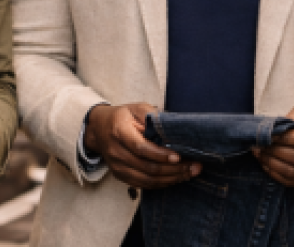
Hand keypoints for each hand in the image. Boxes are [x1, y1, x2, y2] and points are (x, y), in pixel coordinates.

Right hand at [84, 103, 199, 188]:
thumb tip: (173, 128)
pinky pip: (143, 185)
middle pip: (147, 167)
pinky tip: (176, 178)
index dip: (160, 155)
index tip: (179, 157)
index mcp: (119, 132)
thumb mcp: (136, 108)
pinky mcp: (120, 176)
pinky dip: (161, 183)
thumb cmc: (122, 117)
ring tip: (189, 174)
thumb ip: (153, 116)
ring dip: (171, 179)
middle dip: (173, 169)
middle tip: (194, 166)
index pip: (141, 148)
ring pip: (146, 180)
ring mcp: (117, 166)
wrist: (99, 129)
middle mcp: (116, 152)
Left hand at [254, 105, 293, 186]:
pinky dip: (277, 175)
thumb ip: (293, 118)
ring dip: (273, 164)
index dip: (285, 139)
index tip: (269, 135)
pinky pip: (293, 181)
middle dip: (276, 152)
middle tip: (260, 146)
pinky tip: (267, 165)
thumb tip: (274, 130)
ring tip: (260, 155)